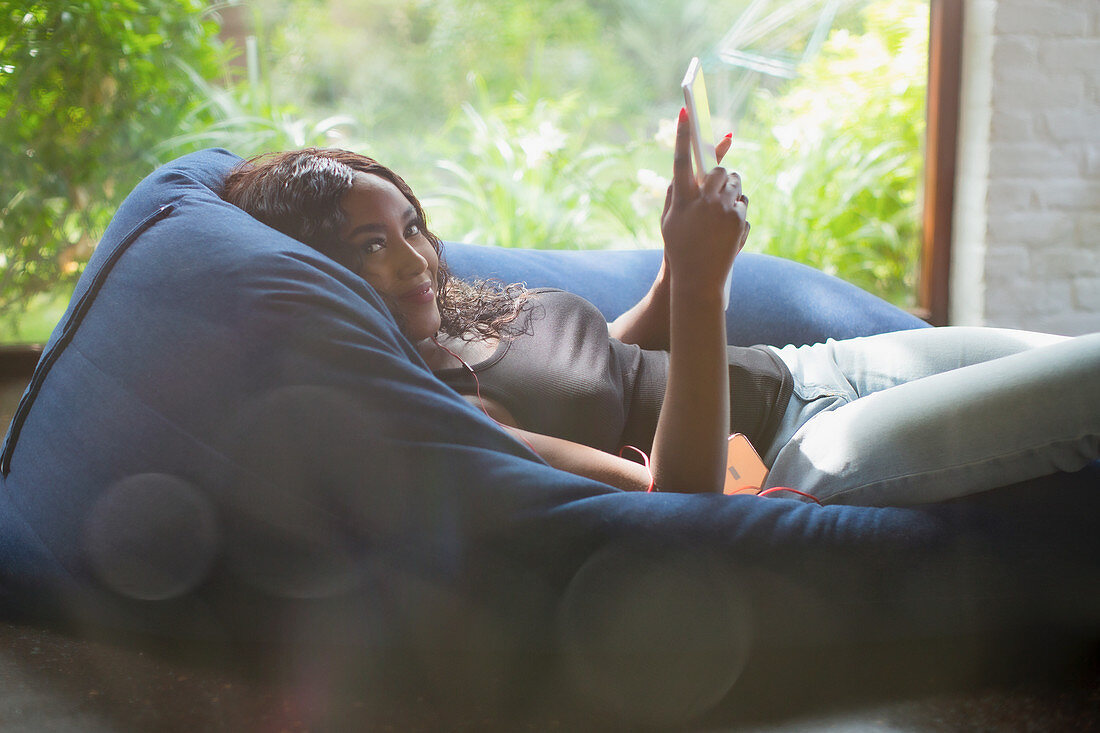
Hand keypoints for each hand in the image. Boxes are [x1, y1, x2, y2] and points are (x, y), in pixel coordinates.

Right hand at [660, 108, 748, 288]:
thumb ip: (678, 193)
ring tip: (720, 213)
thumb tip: (694, 171)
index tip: (686, 110)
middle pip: (717, 169)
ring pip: (734, 183)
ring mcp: (723, 210)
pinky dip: (738, 209)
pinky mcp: (739, 219)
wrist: (698, 280)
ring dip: (731, 191)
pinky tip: (728, 226)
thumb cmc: (678, 248)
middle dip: (720, 174)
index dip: (683, 134)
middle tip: (716, 189)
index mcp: (681, 199)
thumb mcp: (670, 220)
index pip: (681, 160)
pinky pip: (743, 202)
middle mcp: (703, 201)